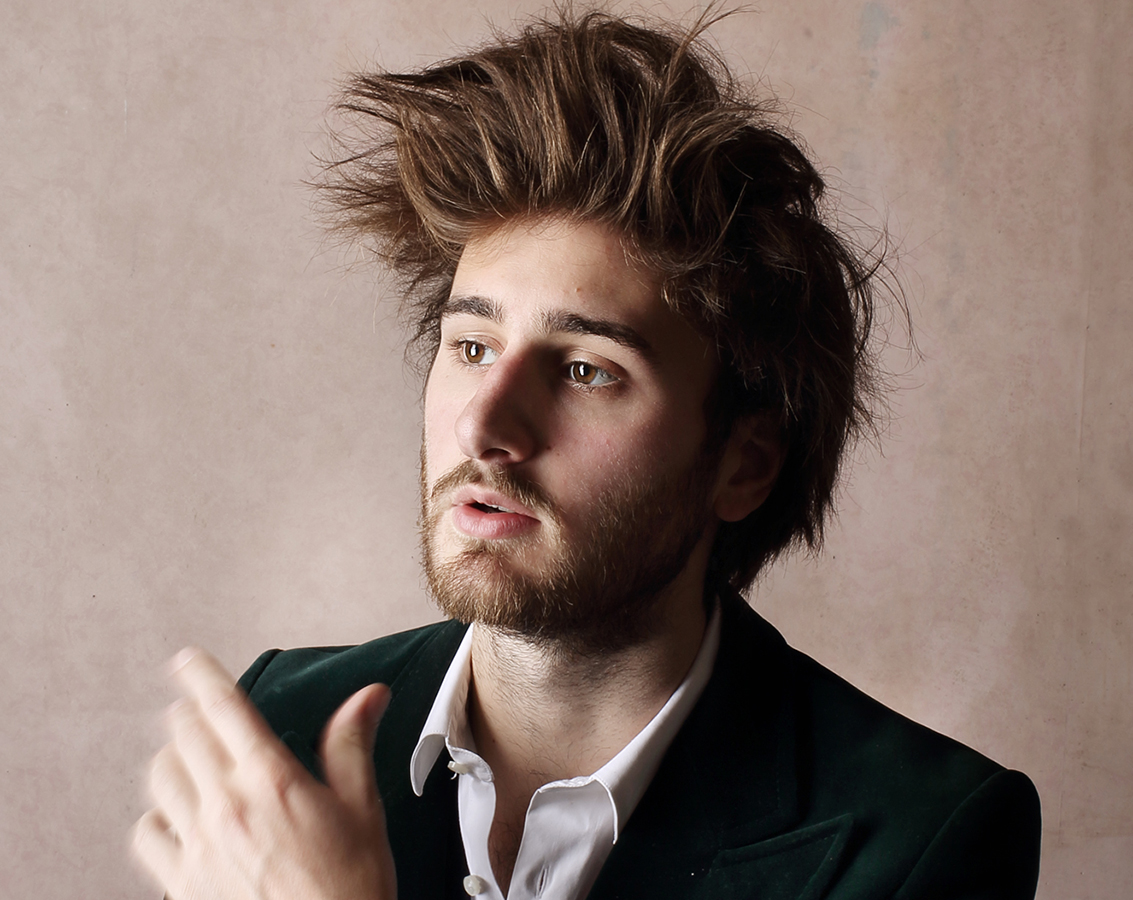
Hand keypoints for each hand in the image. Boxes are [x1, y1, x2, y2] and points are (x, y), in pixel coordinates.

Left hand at [131, 647, 397, 899]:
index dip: (200, 674)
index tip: (188, 660)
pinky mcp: (181, 883)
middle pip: (183, 734)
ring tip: (187, 756)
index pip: (222, 707)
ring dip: (172, 757)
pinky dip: (157, 815)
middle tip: (199, 709)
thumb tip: (367, 697)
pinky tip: (175, 815)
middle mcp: (226, 807)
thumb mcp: (363, 808)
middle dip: (190, 712)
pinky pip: (148, 834)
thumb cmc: (350, 887)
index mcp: (271, 780)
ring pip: (160, 778)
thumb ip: (352, 744)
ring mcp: (197, 847)